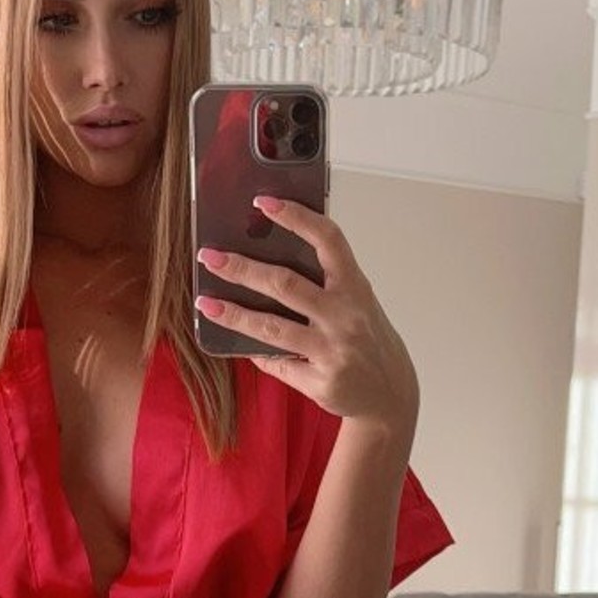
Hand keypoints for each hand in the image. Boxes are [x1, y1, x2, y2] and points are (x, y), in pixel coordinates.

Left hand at [196, 196, 419, 437]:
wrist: (391, 394)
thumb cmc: (368, 341)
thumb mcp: (358, 304)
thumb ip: (324, 284)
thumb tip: (268, 262)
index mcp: (355, 288)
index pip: (328, 241)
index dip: (296, 218)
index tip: (264, 202)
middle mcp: (345, 316)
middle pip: (285, 284)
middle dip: (242, 269)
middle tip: (210, 257)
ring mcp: (332, 351)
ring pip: (271, 327)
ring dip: (233, 314)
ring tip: (206, 303)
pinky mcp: (320, 381)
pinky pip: (277, 364)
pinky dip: (255, 353)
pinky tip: (236, 344)